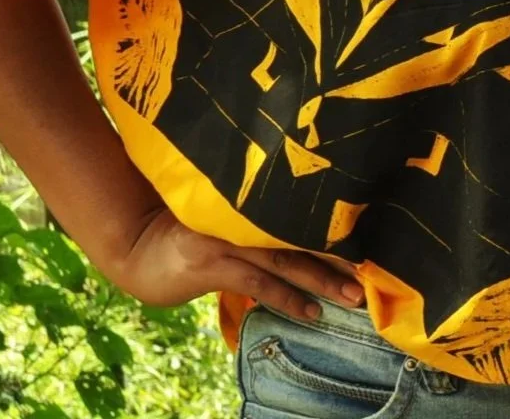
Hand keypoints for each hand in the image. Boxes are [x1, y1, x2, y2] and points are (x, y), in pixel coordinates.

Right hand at [111, 205, 365, 318]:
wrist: (136, 242)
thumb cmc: (187, 226)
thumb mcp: (224, 211)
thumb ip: (258, 211)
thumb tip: (302, 219)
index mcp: (249, 198)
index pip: (301, 210)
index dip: (335, 222)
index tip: (371, 229)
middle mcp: (242, 213)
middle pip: (301, 232)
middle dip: (339, 252)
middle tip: (373, 268)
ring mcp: (227, 235)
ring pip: (286, 258)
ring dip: (323, 279)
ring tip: (353, 296)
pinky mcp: (212, 260)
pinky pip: (258, 281)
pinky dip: (287, 296)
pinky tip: (311, 312)